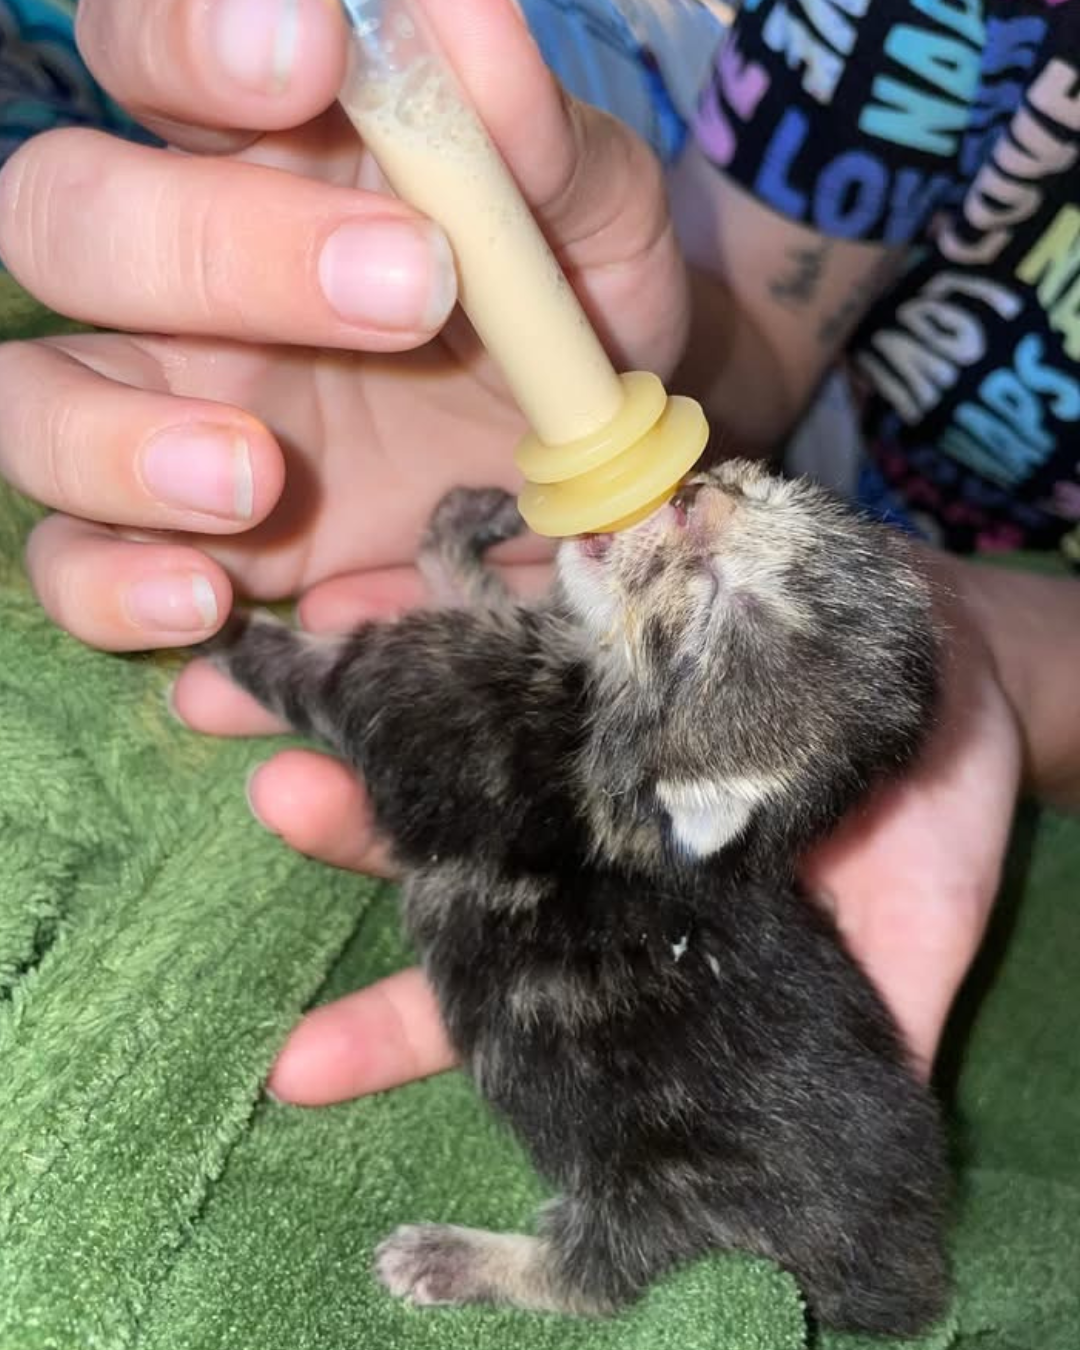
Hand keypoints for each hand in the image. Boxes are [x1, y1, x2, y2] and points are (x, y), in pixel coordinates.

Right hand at [0, 0, 687, 648]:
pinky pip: (79, 566)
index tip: (309, 52)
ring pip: (30, 403)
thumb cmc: (575, 307)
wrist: (593, 467)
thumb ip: (536, 138)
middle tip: (408, 296)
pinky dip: (115, 592)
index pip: (153, 45)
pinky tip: (209, 609)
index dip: (190, 33)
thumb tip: (470, 21)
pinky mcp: (182, 543)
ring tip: (256, 477)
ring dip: (116, 441)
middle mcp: (184, 276)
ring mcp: (165, 414)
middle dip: (211, 251)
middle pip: (66, 222)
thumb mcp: (592, 218)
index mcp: (267, 149)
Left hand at [175, 551, 1026, 1104]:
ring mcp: (590, 706)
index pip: (504, 983)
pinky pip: (515, 593)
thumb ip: (856, 1028)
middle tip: (279, 805)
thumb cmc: (932, 814)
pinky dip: (443, 593)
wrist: (963, 673)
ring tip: (271, 690)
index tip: (300, 1069)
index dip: (404, 1030)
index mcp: (633, 912)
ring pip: (456, 711)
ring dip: (365, 702)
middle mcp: (586, 813)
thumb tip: (809, 1170)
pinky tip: (366, 593)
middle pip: (449, 832)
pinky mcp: (614, 608)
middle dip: (353, 828)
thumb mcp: (914, 937)